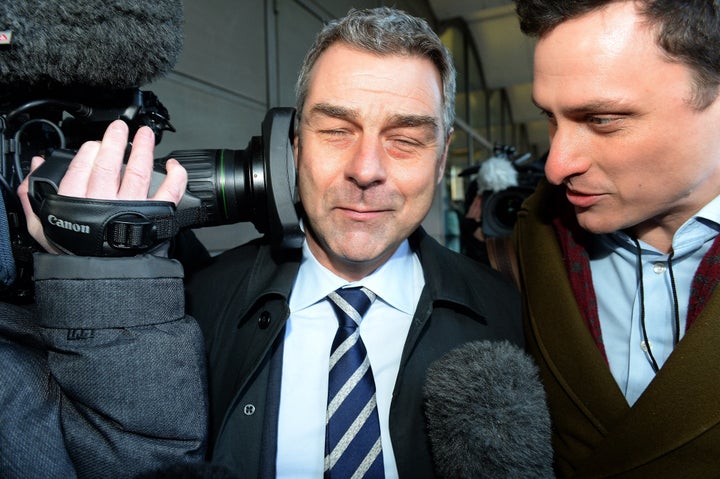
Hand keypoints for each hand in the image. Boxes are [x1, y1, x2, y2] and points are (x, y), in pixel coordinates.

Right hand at [17, 119, 187, 252]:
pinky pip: (169, 193)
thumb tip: (35, 168)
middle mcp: (104, 202)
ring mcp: (131, 208)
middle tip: (120, 128)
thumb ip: (32, 197)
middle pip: (110, 163)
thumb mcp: (43, 227)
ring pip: (138, 171)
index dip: (90, 150)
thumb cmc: (76, 253)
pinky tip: (173, 166)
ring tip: (145, 134)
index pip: (83, 165)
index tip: (95, 144)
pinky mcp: (154, 216)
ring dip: (143, 149)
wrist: (101, 279)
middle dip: (115, 140)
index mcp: (76, 201)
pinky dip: (175, 177)